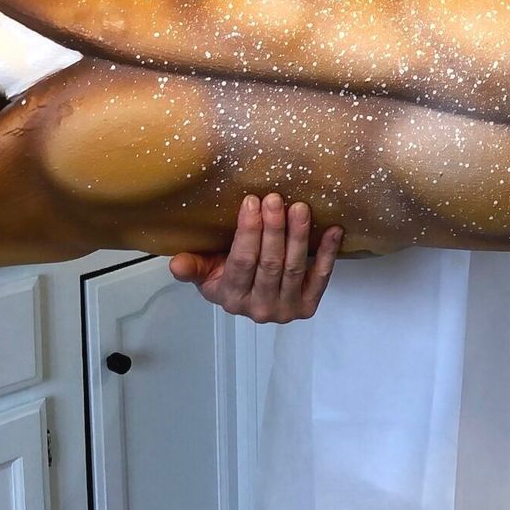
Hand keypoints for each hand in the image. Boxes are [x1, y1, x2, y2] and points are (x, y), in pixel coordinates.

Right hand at [170, 192, 343, 323]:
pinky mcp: (308, 306)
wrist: (250, 298)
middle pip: (270, 264)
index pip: (242, 262)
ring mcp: (286, 310)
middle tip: (275, 199)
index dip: (248, 231)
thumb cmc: (227, 277)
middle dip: (274, 228)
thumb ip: (193, 267)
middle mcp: (259, 309)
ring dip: (298, 236)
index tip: (252, 202)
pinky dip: (327, 253)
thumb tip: (175, 264)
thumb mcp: (205, 273)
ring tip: (300, 208)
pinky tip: (333, 230)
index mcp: (231, 298)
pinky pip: (320, 278)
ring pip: (293, 268)